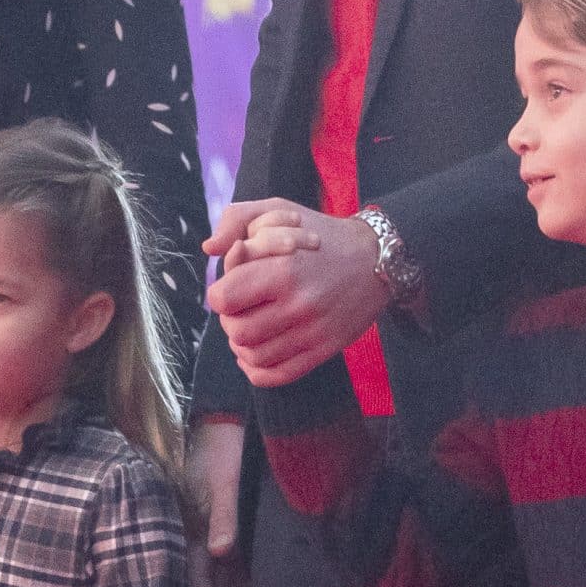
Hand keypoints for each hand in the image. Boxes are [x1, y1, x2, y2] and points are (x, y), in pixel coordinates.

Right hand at [187, 419, 250, 586]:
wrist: (224, 423)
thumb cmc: (221, 450)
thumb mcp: (222, 481)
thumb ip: (223, 516)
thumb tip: (219, 552)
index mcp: (192, 530)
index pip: (200, 581)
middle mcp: (201, 539)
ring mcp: (214, 536)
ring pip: (226, 582)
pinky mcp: (229, 530)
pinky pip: (235, 568)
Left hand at [205, 199, 387, 387]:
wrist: (376, 259)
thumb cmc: (319, 235)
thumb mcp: (278, 211)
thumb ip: (236, 220)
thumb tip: (209, 249)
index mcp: (284, 270)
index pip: (223, 299)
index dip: (219, 294)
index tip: (230, 288)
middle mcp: (299, 305)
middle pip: (236, 331)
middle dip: (230, 320)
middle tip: (241, 308)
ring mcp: (313, 332)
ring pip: (253, 356)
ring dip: (242, 345)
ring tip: (250, 327)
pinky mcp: (324, 351)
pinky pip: (276, 375)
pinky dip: (256, 370)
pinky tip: (255, 353)